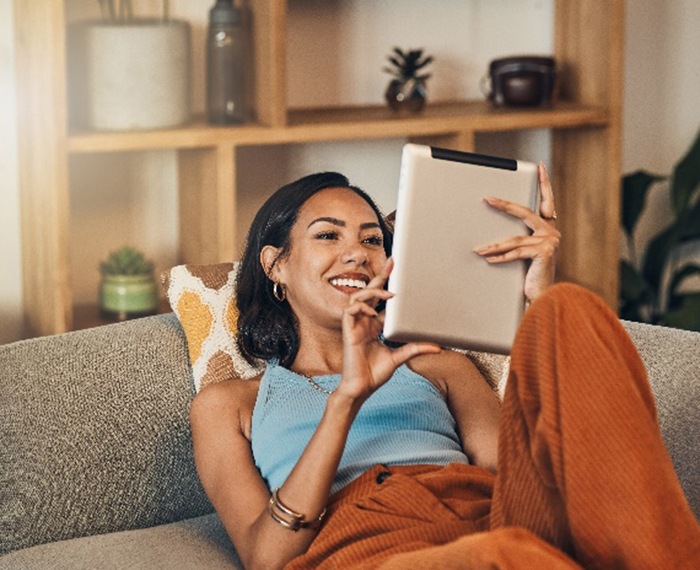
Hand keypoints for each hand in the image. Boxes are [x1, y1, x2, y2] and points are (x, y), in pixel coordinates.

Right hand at [338, 258, 440, 400]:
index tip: (397, 272)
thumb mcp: (399, 357)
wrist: (361, 388)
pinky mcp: (347, 331)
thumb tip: (437, 347)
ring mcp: (355, 325)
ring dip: (372, 292)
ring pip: (358, 297)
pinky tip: (372, 312)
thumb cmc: (375, 374)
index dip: (387, 285)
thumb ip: (415, 348)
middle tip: (392, 263)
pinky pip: (350, 310)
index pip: (380, 301)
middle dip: (379, 277)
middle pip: (369, 292)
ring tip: (388, 295)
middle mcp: (364, 322)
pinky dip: (361, 307)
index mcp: (374, 326)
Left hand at [473, 162, 559, 301]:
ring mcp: (550, 242)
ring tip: (478, 249)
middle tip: (488, 199)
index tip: (541, 167)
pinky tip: (488, 258)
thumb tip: (494, 233)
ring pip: (515, 238)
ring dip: (494, 245)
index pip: (547, 201)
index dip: (545, 183)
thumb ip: (519, 239)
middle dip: (504, 206)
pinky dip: (500, 257)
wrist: (543, 296)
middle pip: (524, 213)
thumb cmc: (532, 275)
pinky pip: (516, 253)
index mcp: (549, 227)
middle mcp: (552, 232)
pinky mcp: (544, 253)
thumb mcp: (526, 253)